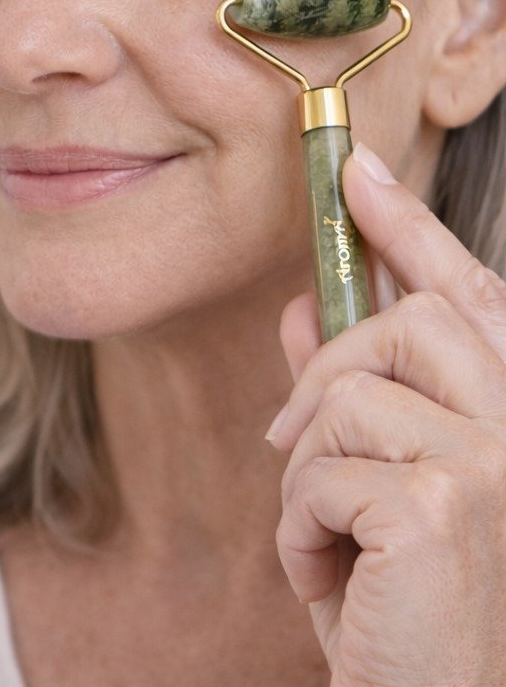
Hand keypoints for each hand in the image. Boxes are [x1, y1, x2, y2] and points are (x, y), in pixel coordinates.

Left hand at [270, 141, 505, 686]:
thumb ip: (348, 395)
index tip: (360, 171)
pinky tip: (328, 577)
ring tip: (324, 535)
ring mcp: (499, 464)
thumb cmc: (406, 608)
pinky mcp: (446, 506)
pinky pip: (319, 467)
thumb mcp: (368, 491)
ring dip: (308, 466)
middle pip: (410, 319)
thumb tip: (301, 313)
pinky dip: (298, 524)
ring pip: (350, 390)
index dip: (413, 225)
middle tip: (294, 440)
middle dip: (331, 367)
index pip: (471, 294)